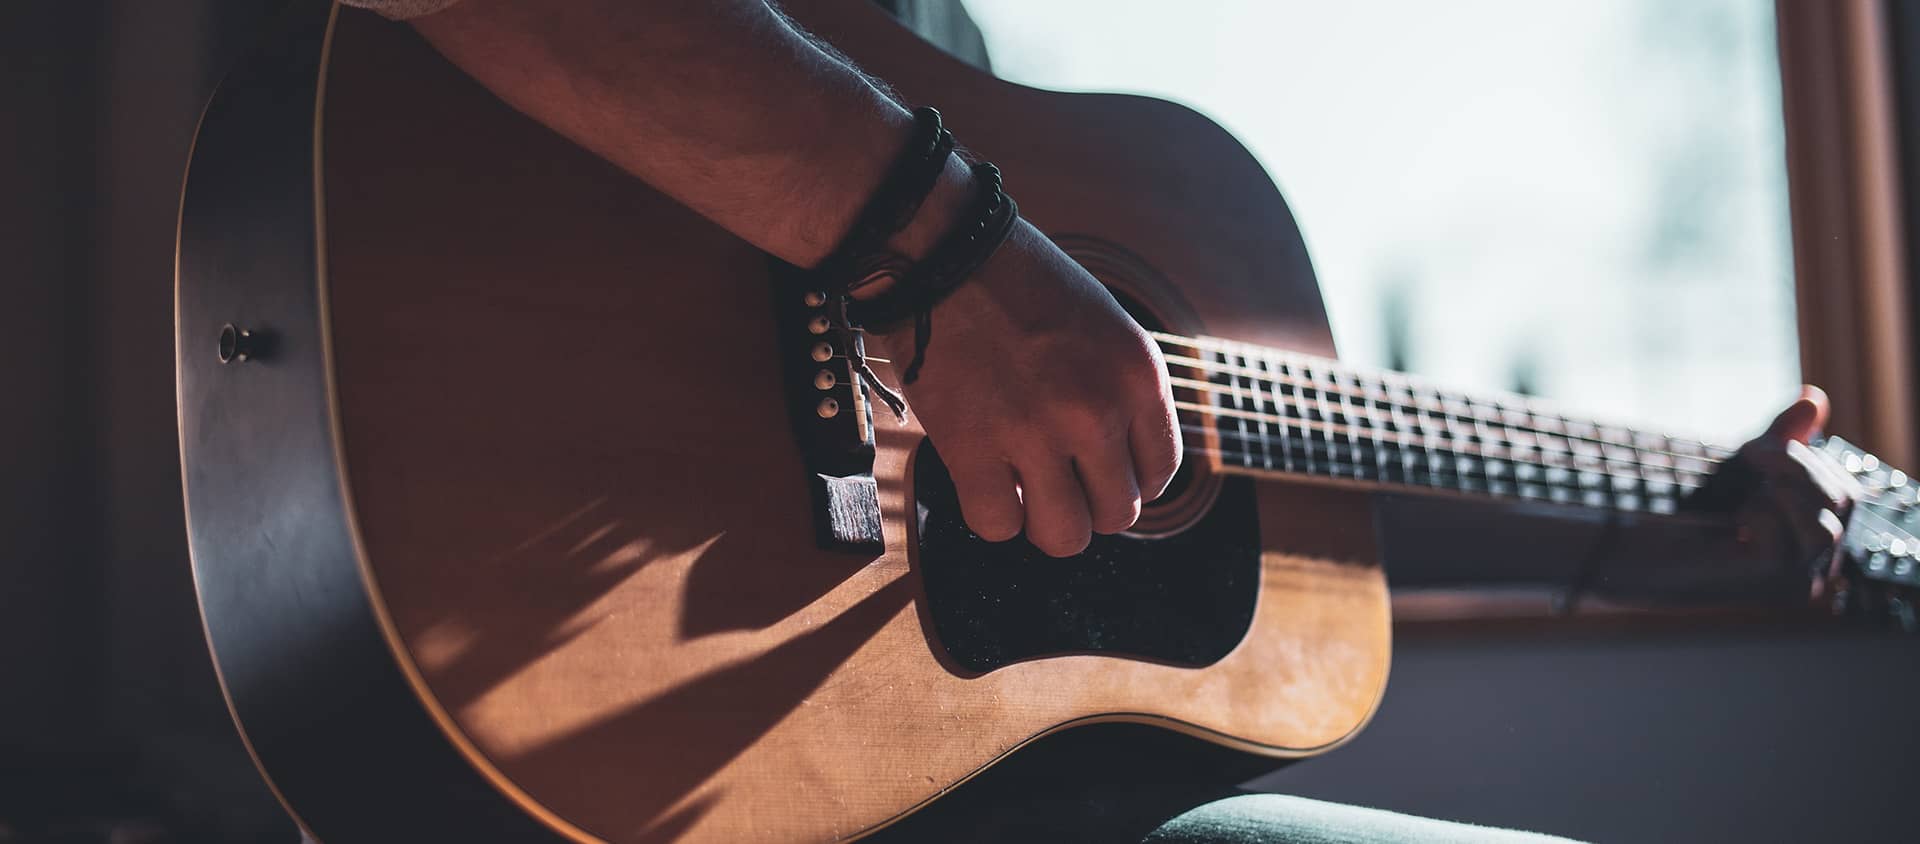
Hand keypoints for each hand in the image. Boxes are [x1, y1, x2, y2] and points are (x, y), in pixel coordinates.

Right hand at [866, 220, 1181, 556]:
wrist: (944, 253)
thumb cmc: (1019, 284)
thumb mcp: (1103, 325)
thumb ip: (1120, 392)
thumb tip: (1119, 467)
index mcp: (1137, 375)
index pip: (1160, 470)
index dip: (1129, 481)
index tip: (1100, 473)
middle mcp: (1096, 410)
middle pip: (1117, 513)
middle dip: (1089, 505)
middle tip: (1059, 481)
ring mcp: (1035, 433)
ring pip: (1065, 536)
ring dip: (1045, 524)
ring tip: (1026, 492)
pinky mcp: (972, 448)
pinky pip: (997, 526)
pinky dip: (991, 515)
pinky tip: (985, 482)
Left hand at [1690, 386, 1861, 592]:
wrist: (1646, 551)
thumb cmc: (1699, 513)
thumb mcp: (1749, 467)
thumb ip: (1785, 436)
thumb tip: (1814, 396)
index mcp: (1819, 540)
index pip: (1848, 494)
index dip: (1812, 459)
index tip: (1761, 447)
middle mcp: (1819, 568)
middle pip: (1843, 501)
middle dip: (1796, 464)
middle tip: (1750, 454)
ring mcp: (1800, 581)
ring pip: (1827, 526)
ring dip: (1784, 487)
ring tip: (1747, 486)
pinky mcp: (1772, 584)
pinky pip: (1784, 538)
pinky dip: (1757, 514)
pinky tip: (1732, 523)